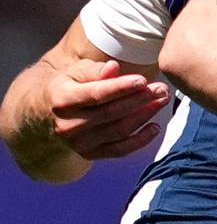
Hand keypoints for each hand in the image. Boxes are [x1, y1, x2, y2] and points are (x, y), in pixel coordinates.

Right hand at [47, 60, 169, 159]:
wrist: (47, 114)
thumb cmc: (68, 85)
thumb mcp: (75, 71)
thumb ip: (94, 70)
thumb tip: (113, 68)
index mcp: (62, 99)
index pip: (96, 94)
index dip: (121, 88)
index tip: (143, 80)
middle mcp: (68, 125)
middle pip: (111, 113)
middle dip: (140, 100)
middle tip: (161, 89)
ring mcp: (78, 143)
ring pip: (118, 131)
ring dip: (144, 116)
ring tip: (162, 100)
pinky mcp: (89, 154)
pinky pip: (118, 150)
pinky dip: (139, 141)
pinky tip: (155, 127)